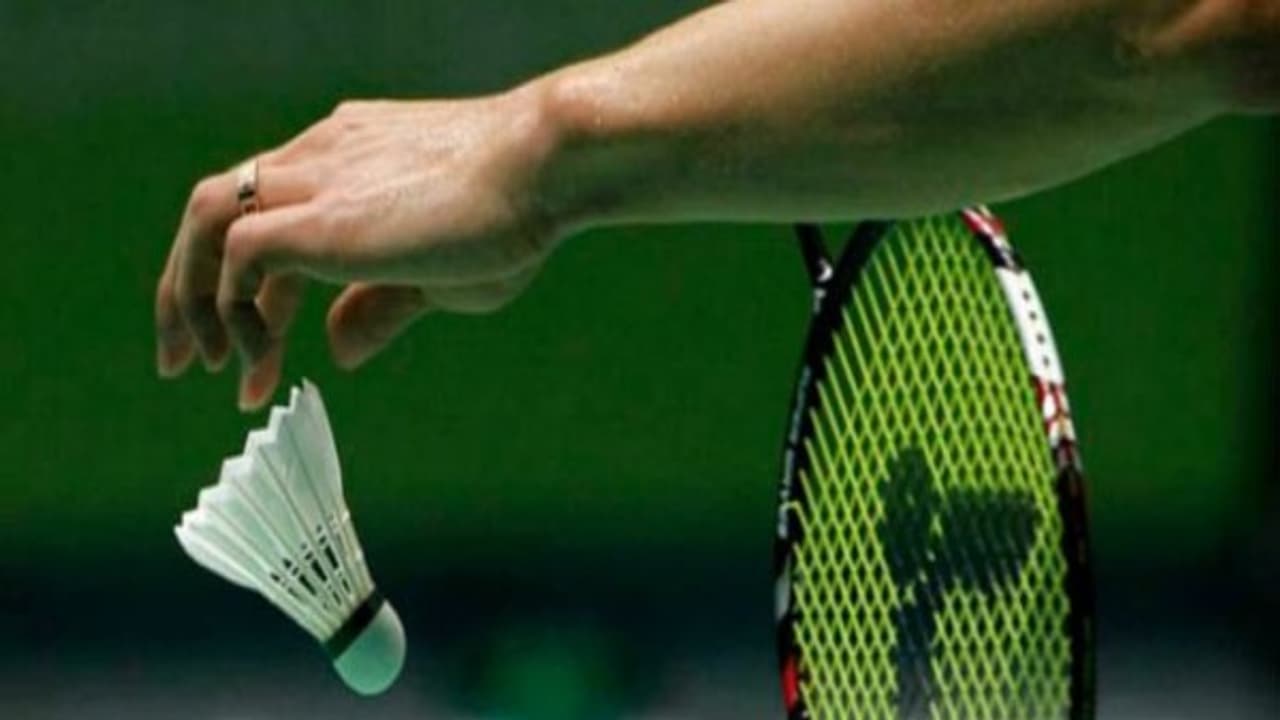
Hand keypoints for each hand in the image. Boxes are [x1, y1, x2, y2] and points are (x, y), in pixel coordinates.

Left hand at [155, 90, 561, 409]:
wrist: (546, 164)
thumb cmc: (517, 215)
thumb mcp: (440, 277)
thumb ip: (380, 306)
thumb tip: (336, 349)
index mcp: (350, 156)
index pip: (273, 214)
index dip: (255, 289)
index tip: (261, 348)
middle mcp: (321, 155)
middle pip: (219, 208)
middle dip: (191, 287)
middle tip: (188, 362)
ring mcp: (315, 176)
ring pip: (206, 218)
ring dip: (191, 295)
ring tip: (199, 366)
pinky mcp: (317, 216)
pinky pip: (236, 253)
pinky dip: (232, 308)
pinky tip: (258, 360)